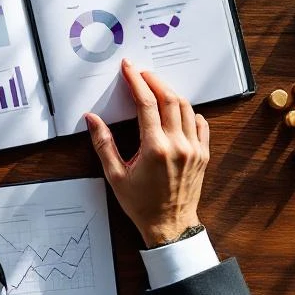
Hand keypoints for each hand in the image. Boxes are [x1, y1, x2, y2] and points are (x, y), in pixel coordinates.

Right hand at [86, 59, 209, 247]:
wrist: (169, 226)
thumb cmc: (141, 204)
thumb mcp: (115, 175)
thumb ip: (103, 144)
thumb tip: (91, 119)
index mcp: (155, 148)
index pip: (147, 103)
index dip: (136, 81)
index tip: (129, 68)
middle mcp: (178, 145)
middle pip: (169, 98)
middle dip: (154, 80)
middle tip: (141, 72)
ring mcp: (194, 149)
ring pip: (186, 108)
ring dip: (170, 92)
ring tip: (156, 87)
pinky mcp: (202, 155)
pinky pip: (200, 124)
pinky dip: (189, 112)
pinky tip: (178, 110)